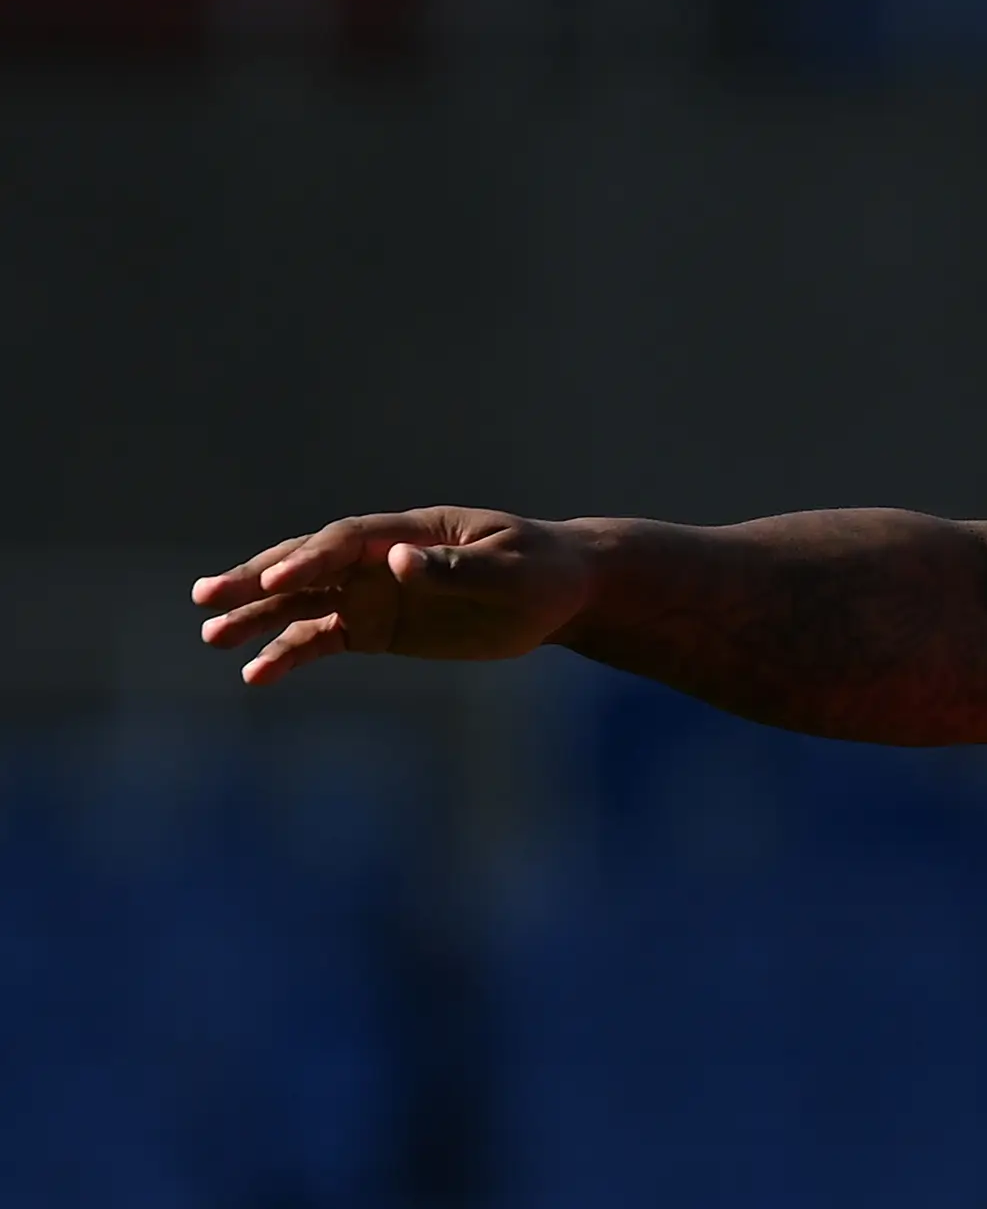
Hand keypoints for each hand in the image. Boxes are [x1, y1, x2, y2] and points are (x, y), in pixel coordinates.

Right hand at [194, 508, 593, 684]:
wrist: (557, 595)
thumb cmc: (540, 572)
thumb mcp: (509, 571)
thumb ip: (455, 569)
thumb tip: (398, 561)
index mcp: (410, 532)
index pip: (347, 542)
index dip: (310, 558)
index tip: (275, 580)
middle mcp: (379, 559)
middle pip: (307, 565)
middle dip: (256, 580)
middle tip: (206, 597)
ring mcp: (373, 592)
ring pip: (302, 602)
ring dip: (256, 617)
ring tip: (210, 636)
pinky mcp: (375, 628)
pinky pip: (322, 638)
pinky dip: (289, 654)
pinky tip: (256, 675)